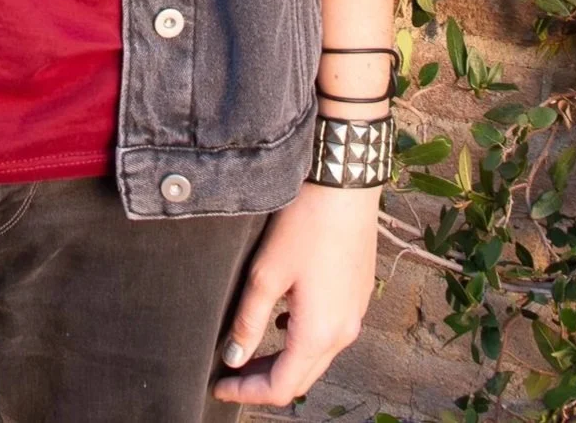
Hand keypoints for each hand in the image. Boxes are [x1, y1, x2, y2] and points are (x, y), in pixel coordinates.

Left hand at [210, 180, 380, 406]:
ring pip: (317, 357)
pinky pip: (330, 333)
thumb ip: (249, 321)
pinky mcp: (357, 294)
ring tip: (250, 350)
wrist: (345, 182)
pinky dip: (303, 340)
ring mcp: (355, 313)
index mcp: (320, 333)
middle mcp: (344, 332)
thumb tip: (233, 358)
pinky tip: (282, 321)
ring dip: (285, 361)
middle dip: (264, 381)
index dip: (247, 393)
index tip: (218, 385)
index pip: (282, 387)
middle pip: (302, 377)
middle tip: (230, 373)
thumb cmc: (305, 224)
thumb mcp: (266, 273)